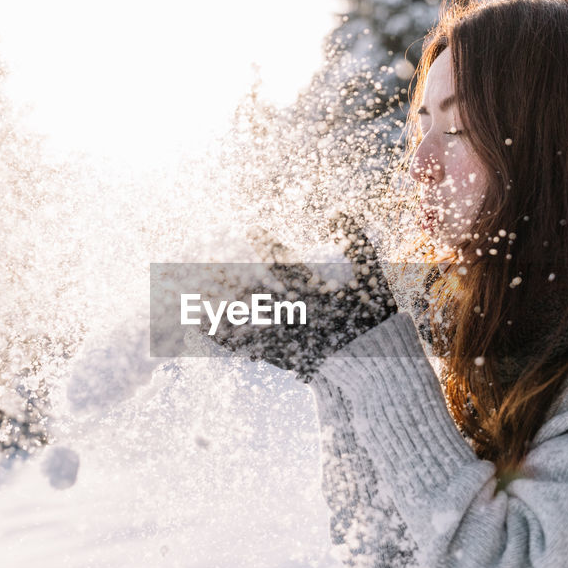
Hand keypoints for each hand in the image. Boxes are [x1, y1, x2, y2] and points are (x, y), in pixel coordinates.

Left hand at [210, 214, 397, 380]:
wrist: (371, 360)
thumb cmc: (371, 313)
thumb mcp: (369, 269)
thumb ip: (353, 235)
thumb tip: (336, 208)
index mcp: (307, 284)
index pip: (278, 256)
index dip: (264, 240)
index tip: (252, 228)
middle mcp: (285, 306)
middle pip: (247, 284)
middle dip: (226, 270)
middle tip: (209, 259)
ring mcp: (278, 331)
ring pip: (238, 313)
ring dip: (215, 300)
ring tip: (196, 288)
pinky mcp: (276, 354)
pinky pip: (241, 343)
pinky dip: (219, 334)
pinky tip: (201, 326)